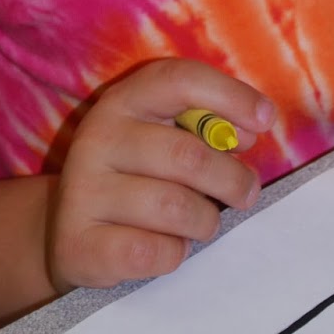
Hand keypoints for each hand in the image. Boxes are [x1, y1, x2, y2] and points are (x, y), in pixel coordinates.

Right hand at [45, 59, 274, 292]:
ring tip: (202, 222)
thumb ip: (206, 127)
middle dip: (231, 178)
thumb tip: (248, 133)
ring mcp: (83, 191)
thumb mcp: (163, 136)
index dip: (230, 96)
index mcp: (124, 101)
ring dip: (205, 221)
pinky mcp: (80, 244)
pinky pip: (155, 252)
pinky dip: (175, 252)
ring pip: (176, 208)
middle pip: (188, 155)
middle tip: (245, 192)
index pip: (180, 80)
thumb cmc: (137, 176)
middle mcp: (98, 138)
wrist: (68, 231)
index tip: (265, 122)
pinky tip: (168, 245)